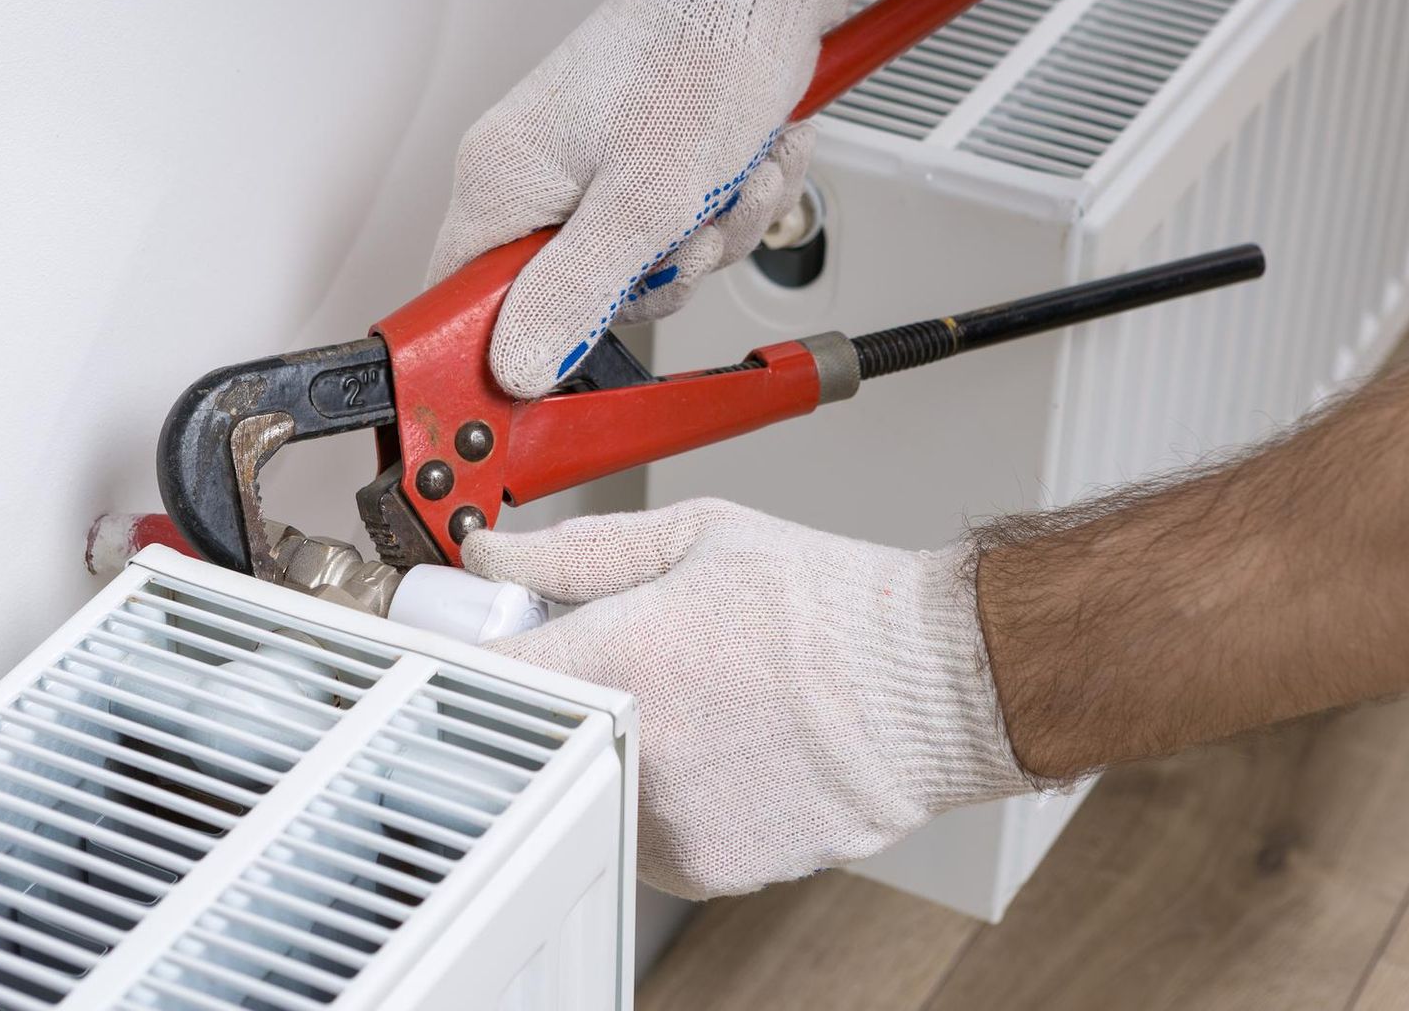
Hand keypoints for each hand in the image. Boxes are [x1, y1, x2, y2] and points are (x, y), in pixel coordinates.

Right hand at [428, 0, 879, 398]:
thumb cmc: (706, 53)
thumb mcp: (645, 201)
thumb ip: (575, 294)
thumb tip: (517, 366)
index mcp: (502, 177)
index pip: (462, 302)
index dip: (519, 343)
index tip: (579, 343)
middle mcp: (532, 171)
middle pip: (574, 297)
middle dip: (660, 273)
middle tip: (690, 225)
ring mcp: (588, 164)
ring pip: (642, 264)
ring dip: (709, 231)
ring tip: (730, 173)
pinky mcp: (639, 156)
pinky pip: (678, 223)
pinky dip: (725, 199)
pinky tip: (746, 155)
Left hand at [467, 498, 1028, 898]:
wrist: (933, 685)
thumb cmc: (830, 608)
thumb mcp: (698, 539)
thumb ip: (579, 552)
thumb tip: (496, 551)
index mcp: (622, 660)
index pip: (486, 671)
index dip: (474, 649)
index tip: (482, 638)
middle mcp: (638, 751)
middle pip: (534, 734)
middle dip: (553, 693)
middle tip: (609, 655)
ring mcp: (671, 821)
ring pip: (587, 785)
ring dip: (609, 746)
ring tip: (685, 696)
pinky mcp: (705, 868)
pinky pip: (642, 831)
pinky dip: (660, 793)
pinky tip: (718, 743)